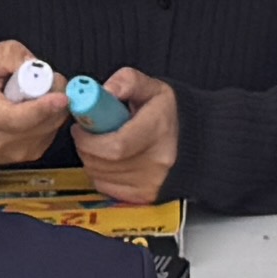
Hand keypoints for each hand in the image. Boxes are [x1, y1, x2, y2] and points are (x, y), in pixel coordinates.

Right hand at [0, 38, 72, 173]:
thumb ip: (10, 56)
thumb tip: (37, 64)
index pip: (21, 118)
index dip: (43, 106)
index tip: (60, 97)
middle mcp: (8, 142)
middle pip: (48, 117)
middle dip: (51, 91)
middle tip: (35, 79)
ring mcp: (23, 152)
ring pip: (55, 121)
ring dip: (51, 102)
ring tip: (27, 95)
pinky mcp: (34, 154)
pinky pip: (54, 127)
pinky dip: (49, 114)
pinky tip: (30, 108)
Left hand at [82, 69, 181, 204]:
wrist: (195, 141)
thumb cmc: (169, 114)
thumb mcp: (152, 88)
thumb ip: (127, 82)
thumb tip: (106, 90)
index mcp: (157, 131)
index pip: (115, 145)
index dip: (90, 138)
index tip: (81, 126)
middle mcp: (156, 161)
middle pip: (103, 162)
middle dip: (85, 147)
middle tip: (84, 133)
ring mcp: (151, 182)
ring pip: (100, 175)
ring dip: (90, 159)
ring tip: (98, 144)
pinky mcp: (144, 196)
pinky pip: (106, 187)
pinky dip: (99, 174)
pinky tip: (108, 160)